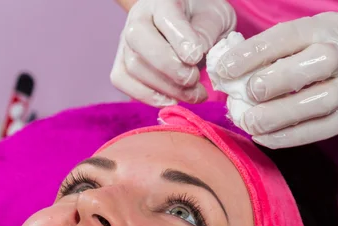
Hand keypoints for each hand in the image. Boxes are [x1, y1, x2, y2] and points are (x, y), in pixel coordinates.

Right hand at [111, 0, 235, 106]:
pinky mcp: (122, 63)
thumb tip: (192, 56)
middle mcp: (139, 17)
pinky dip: (147, 96)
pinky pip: (123, 81)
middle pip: (139, 41)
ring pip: (133, 66)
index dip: (180, 39)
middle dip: (169, 67)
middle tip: (194, 80)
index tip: (196, 57)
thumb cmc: (203, 21)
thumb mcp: (216, 19)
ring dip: (165, 87)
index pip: (165, 14)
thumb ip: (206, 33)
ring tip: (193, 94)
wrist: (191, 27)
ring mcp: (126, 41)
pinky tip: (170, 100)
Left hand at [216, 12, 337, 147]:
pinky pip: (318, 131)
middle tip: (248, 93)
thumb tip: (224, 74)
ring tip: (250, 122)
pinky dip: (287, 137)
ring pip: (318, 103)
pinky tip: (263, 137)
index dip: (253, 53)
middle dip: (276, 80)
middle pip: (314, 65)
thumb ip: (266, 55)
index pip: (287, 36)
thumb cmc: (316, 57)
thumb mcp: (298, 42)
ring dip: (278, 115)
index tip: (224, 69)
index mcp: (324, 29)